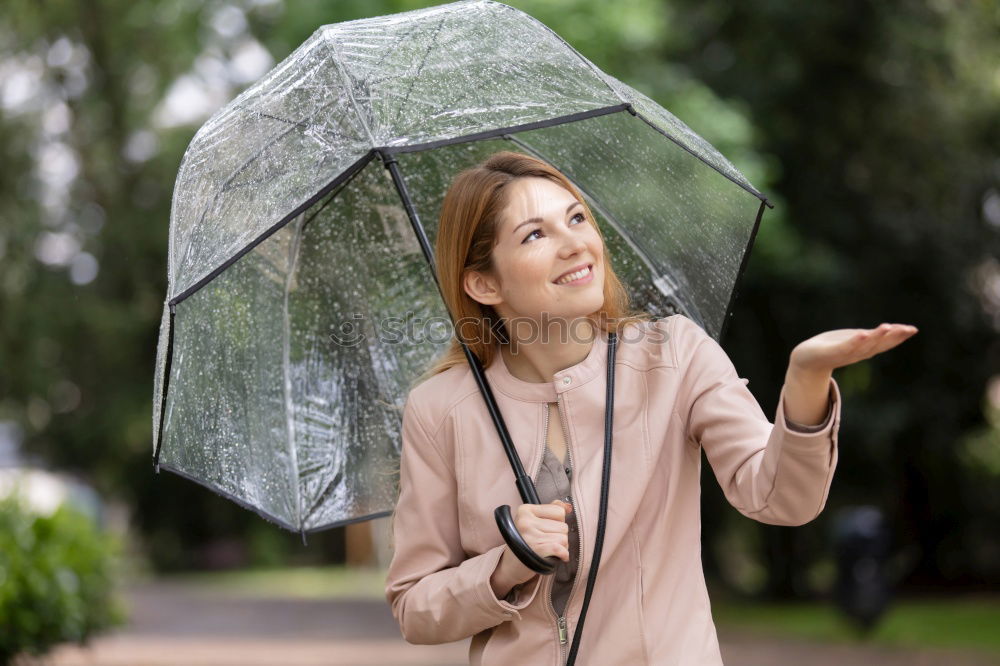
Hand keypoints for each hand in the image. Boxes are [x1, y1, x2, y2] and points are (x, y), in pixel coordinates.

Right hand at [499, 500, 572, 584]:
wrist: (510, 566)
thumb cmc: (525, 543)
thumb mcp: (533, 522)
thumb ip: (550, 511)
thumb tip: (568, 507)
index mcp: (525, 510)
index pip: (559, 511)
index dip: (558, 522)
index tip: (548, 530)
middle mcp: (526, 520)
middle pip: (563, 526)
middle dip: (560, 536)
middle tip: (548, 542)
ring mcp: (530, 535)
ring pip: (564, 538)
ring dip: (562, 547)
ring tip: (549, 549)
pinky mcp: (536, 548)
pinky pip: (560, 548)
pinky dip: (563, 554)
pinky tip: (559, 556)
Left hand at [789, 322, 918, 374]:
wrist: (808, 359)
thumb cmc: (833, 347)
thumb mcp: (856, 340)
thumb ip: (872, 337)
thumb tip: (893, 329)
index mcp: (865, 349)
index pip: (885, 342)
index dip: (899, 336)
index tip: (913, 329)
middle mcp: (859, 353)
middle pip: (879, 344)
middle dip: (893, 337)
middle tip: (908, 328)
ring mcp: (846, 354)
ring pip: (864, 346)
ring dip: (876, 337)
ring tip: (887, 326)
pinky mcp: (832, 353)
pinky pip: (845, 347)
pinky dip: (855, 342)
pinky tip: (863, 334)